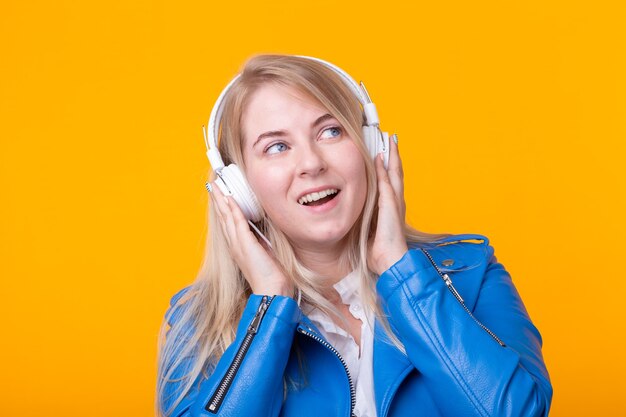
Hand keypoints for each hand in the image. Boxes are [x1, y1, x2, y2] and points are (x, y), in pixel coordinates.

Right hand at [210, 184, 292, 296]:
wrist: (271, 290)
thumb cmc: (271, 276)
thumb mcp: (265, 254)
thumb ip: (261, 243)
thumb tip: (263, 233)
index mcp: (238, 247)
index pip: (228, 223)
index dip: (224, 208)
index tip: (221, 195)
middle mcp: (234, 245)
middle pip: (223, 217)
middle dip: (218, 200)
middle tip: (213, 186)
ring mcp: (238, 244)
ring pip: (227, 217)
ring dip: (221, 200)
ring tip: (216, 187)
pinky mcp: (245, 244)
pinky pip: (237, 222)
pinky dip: (233, 209)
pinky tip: (229, 199)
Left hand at [367, 135, 408, 275]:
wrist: (390, 262)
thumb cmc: (379, 252)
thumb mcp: (368, 231)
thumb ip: (364, 221)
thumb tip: (353, 216)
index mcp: (390, 208)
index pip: (389, 182)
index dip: (387, 166)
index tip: (384, 153)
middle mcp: (396, 203)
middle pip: (395, 173)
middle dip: (394, 155)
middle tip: (392, 138)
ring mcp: (396, 203)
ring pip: (395, 173)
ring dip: (393, 156)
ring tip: (392, 140)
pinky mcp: (392, 206)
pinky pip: (387, 183)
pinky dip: (384, 169)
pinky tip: (381, 158)